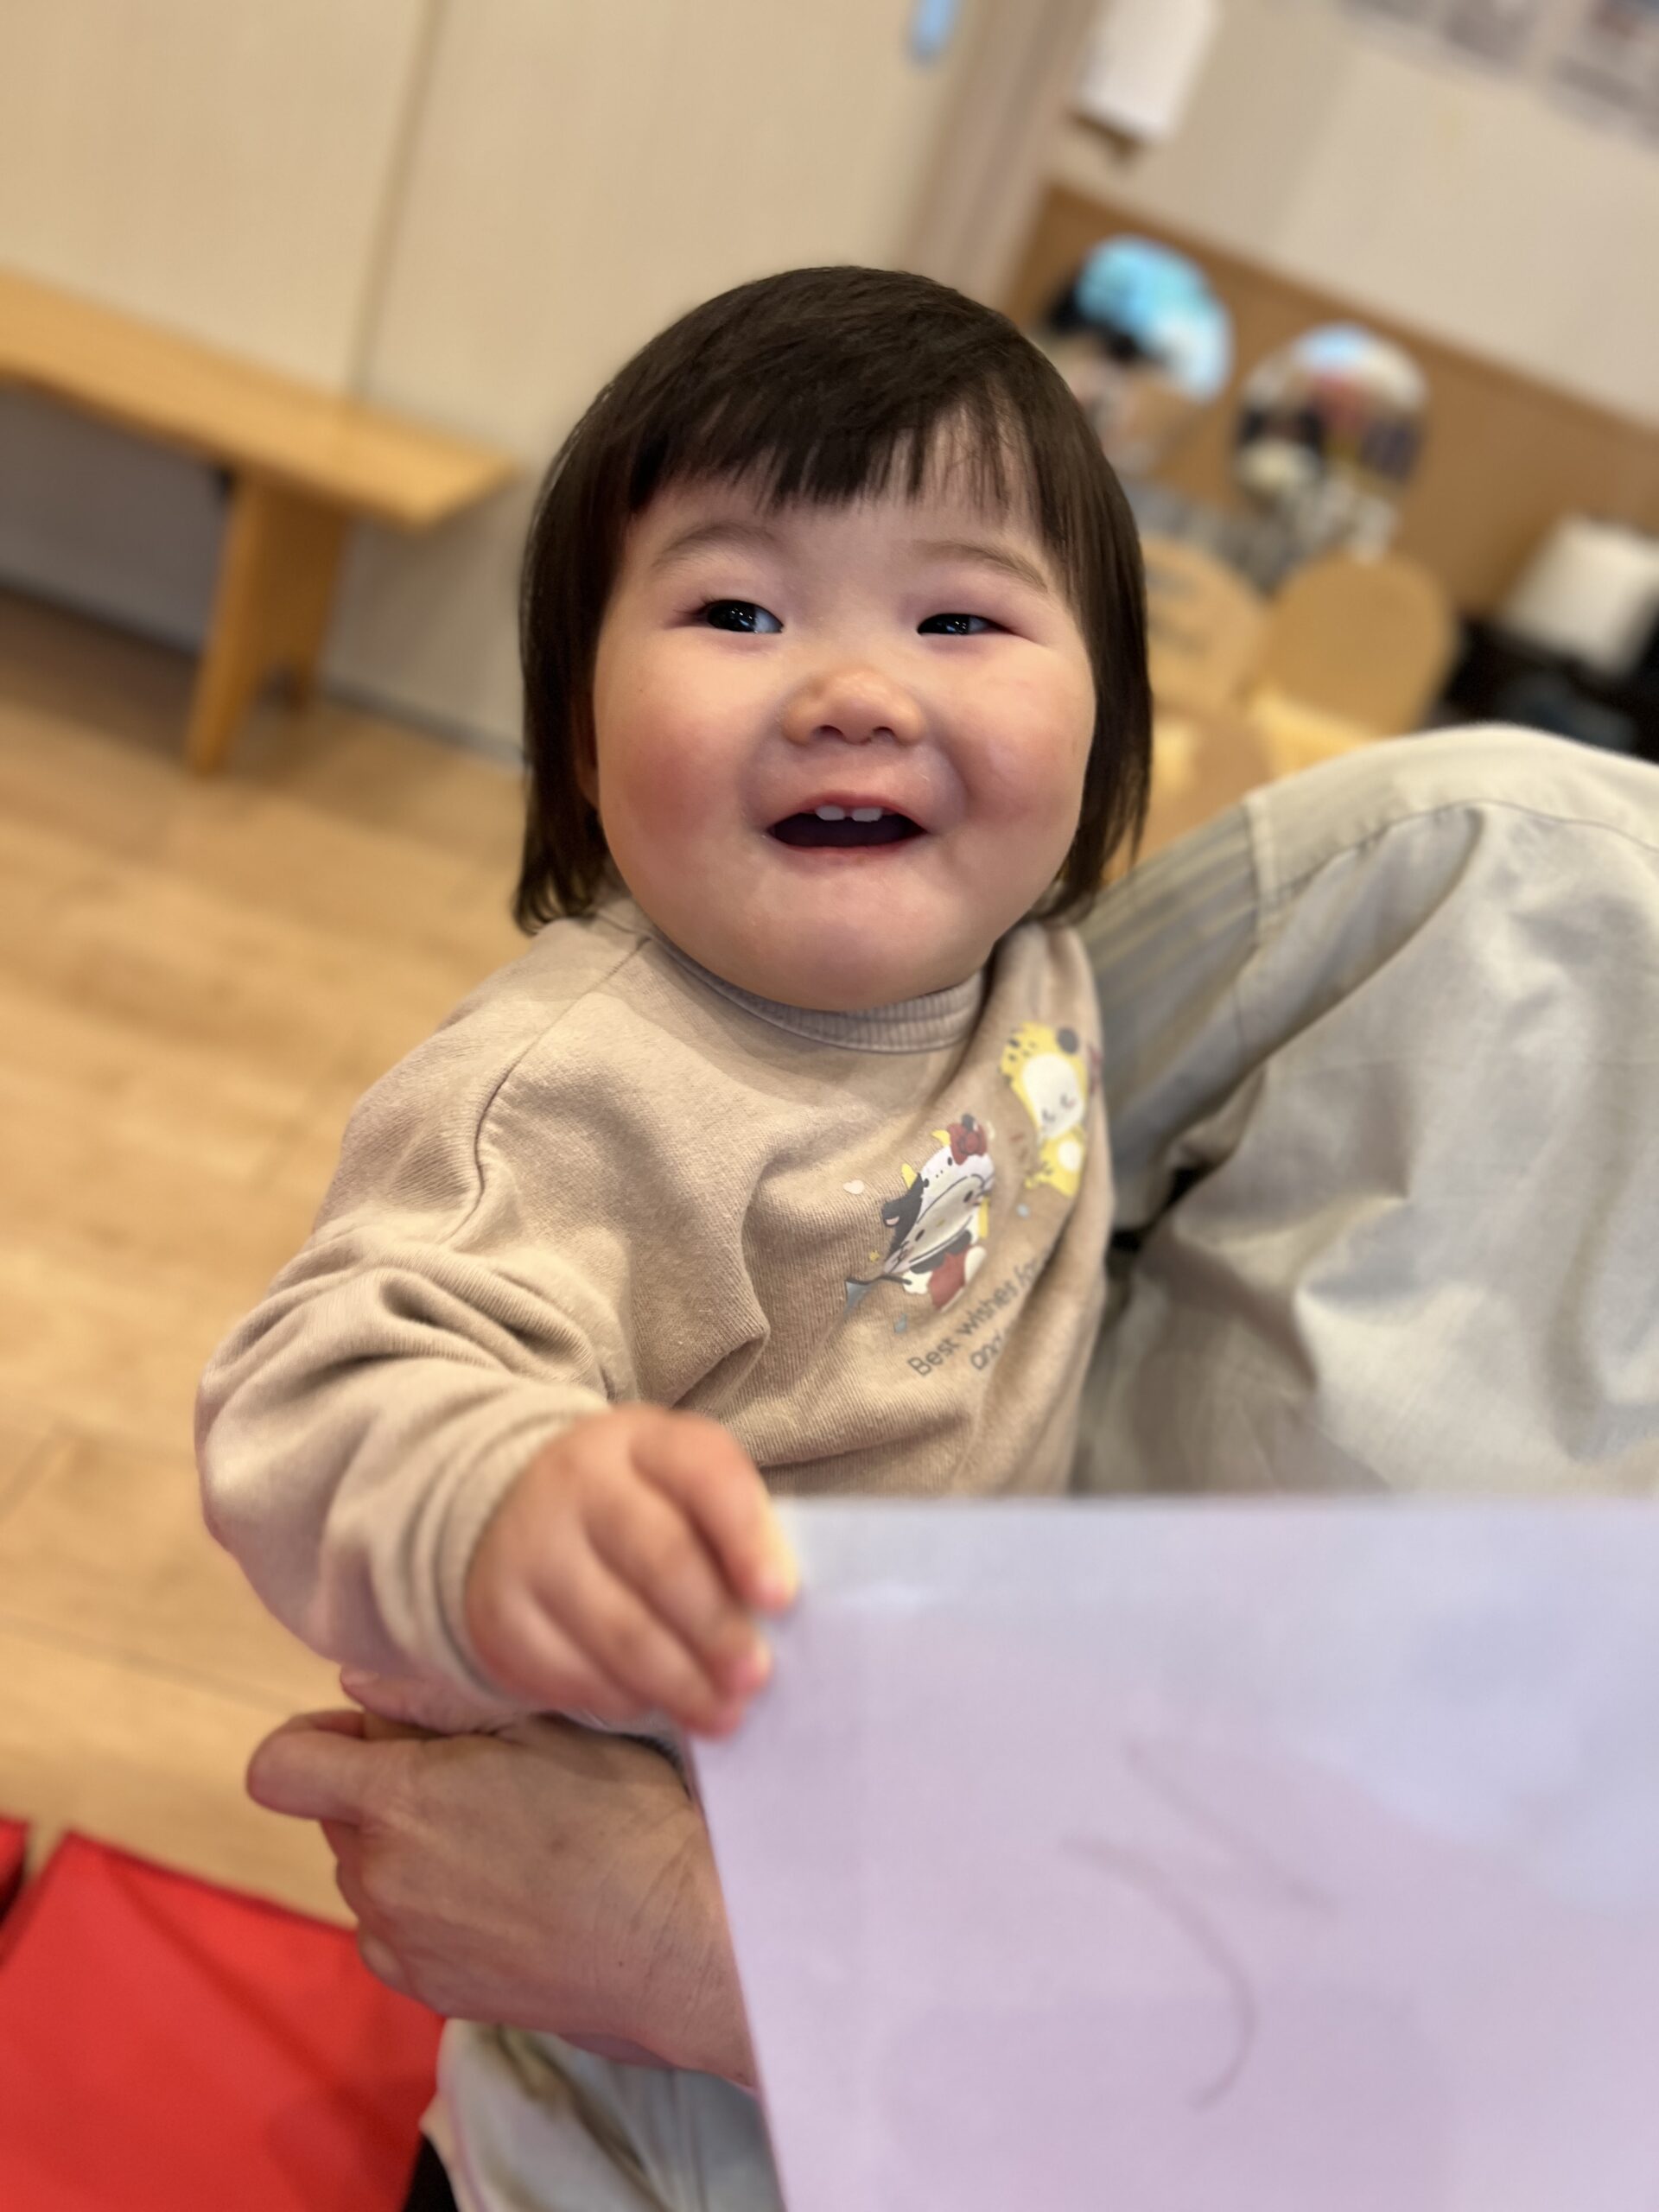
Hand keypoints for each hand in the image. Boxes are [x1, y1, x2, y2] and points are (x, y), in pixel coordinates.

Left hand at [246, 1698, 756, 2087]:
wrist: (675, 1940)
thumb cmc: (622, 1815)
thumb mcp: (542, 1724)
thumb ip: (433, 1700)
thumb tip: (356, 1683)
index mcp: (398, 1801)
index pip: (279, 1767)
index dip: (315, 1739)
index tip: (373, 1732)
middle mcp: (380, 1879)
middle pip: (334, 1813)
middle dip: (380, 1784)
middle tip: (470, 1773)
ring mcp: (401, 1945)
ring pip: (366, 1872)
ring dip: (404, 1846)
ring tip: (495, 1836)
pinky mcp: (430, 1993)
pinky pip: (394, 1932)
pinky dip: (423, 1907)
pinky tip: (495, 1893)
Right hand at [464, 1406, 796, 1736]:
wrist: (506, 1508)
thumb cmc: (631, 1505)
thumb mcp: (677, 1485)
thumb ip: (729, 1530)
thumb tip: (775, 1616)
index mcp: (641, 1441)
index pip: (704, 1475)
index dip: (747, 1538)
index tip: (781, 1598)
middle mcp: (579, 1483)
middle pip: (660, 1558)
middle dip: (716, 1627)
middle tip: (755, 1675)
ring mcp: (531, 1548)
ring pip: (617, 1628)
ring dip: (680, 1680)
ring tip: (723, 1712)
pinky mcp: (500, 1615)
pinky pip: (571, 1670)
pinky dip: (623, 1696)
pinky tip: (658, 1704)